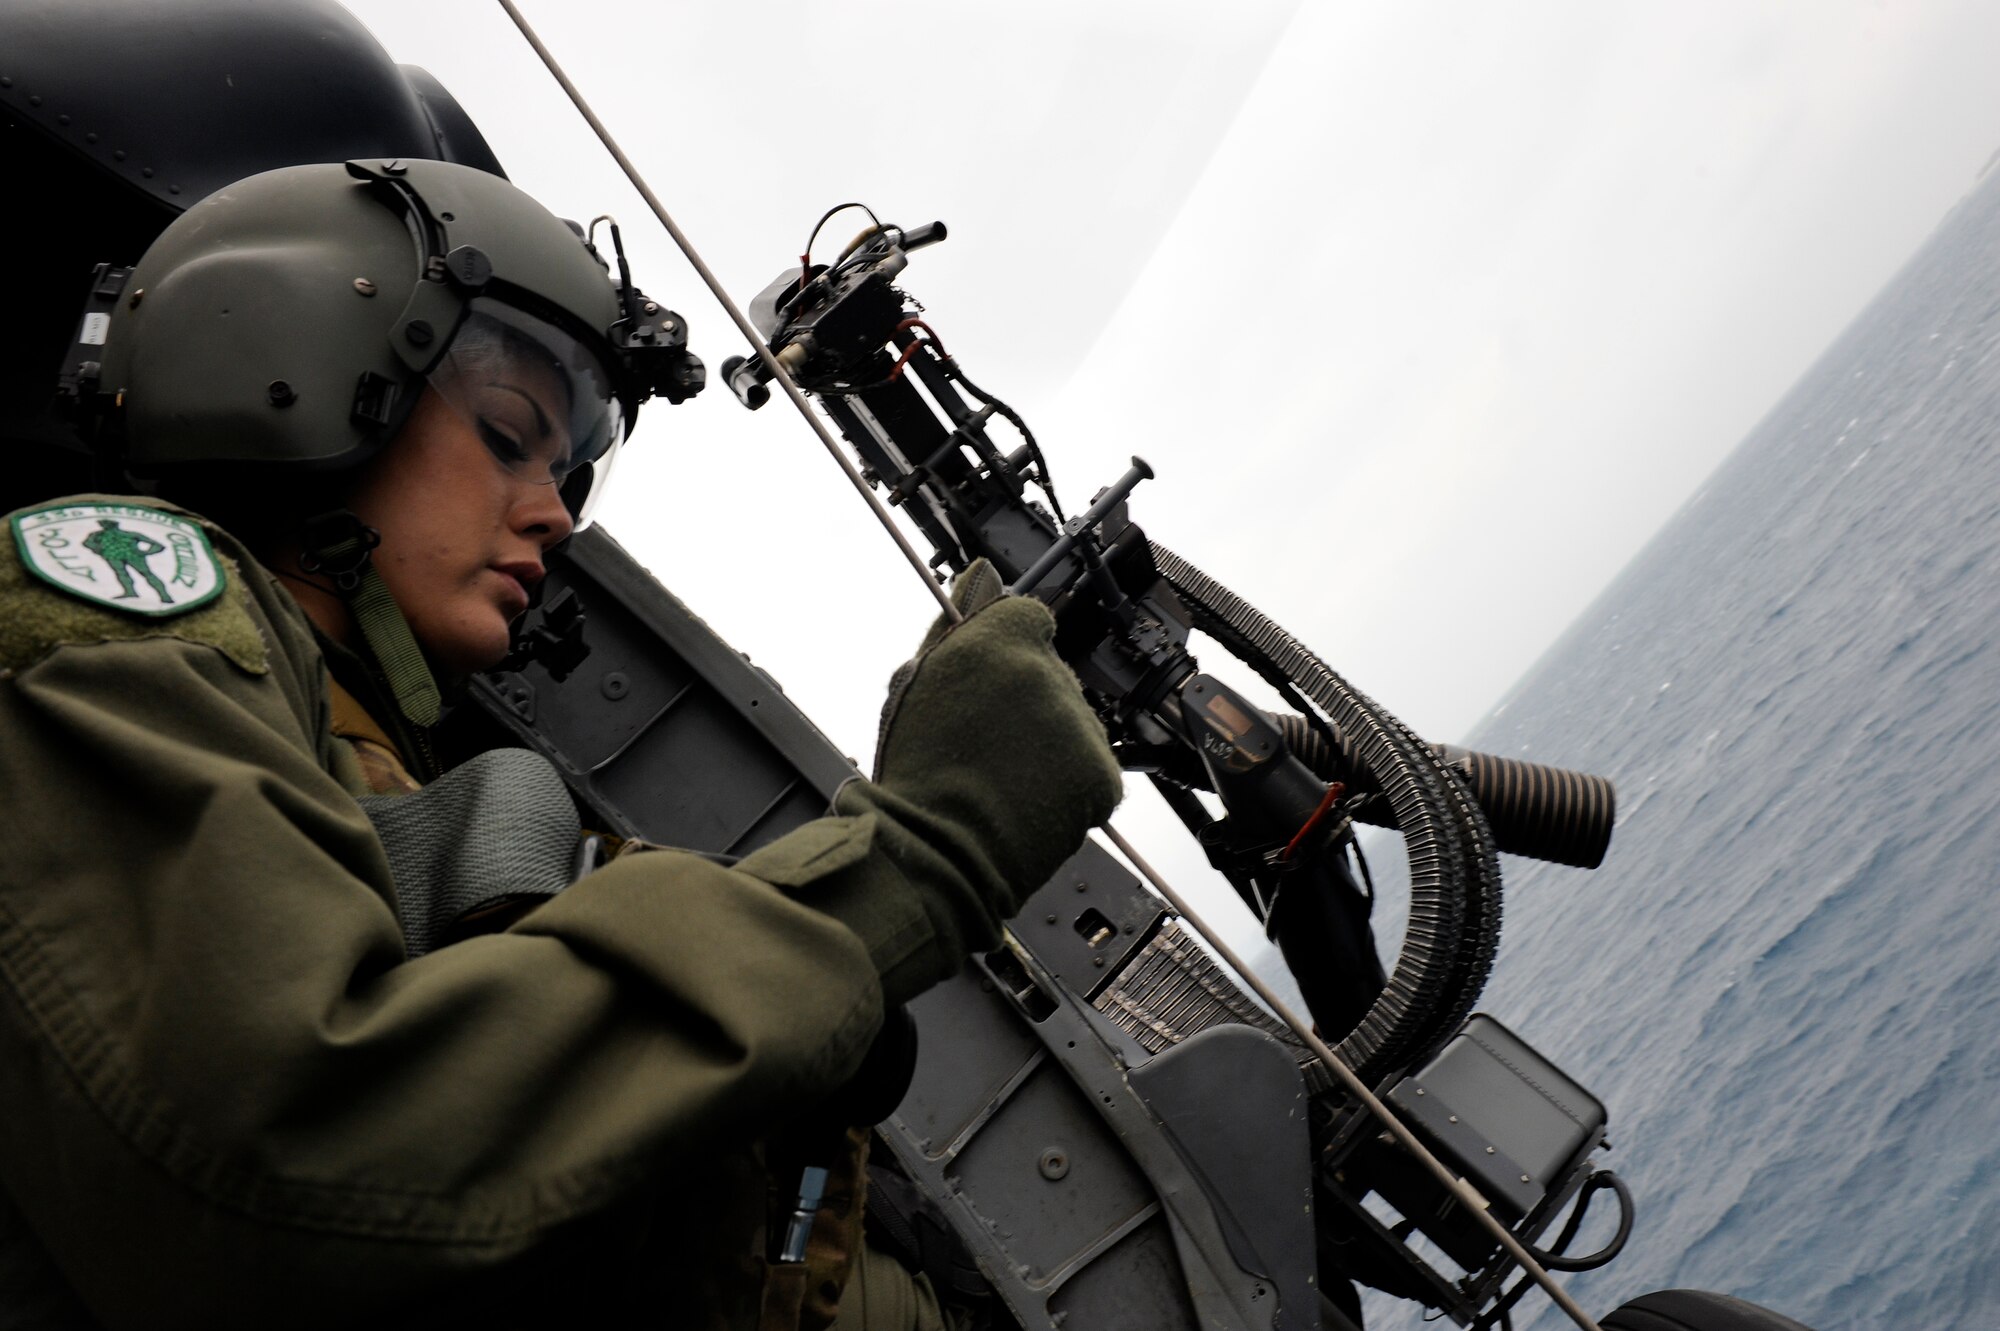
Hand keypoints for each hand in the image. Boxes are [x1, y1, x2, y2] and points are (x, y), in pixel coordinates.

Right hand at [837, 560, 1122, 950]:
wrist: (939, 854)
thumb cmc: (918, 772)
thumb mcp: (916, 681)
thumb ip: (955, 621)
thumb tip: (980, 576)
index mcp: (997, 640)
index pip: (1029, 616)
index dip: (1007, 651)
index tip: (993, 681)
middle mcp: (1047, 672)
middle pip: (1052, 671)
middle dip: (1029, 699)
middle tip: (990, 741)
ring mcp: (1080, 724)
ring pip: (1076, 717)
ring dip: (1051, 740)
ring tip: (1005, 776)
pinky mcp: (1103, 773)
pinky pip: (1095, 763)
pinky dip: (1072, 780)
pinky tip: (1032, 796)